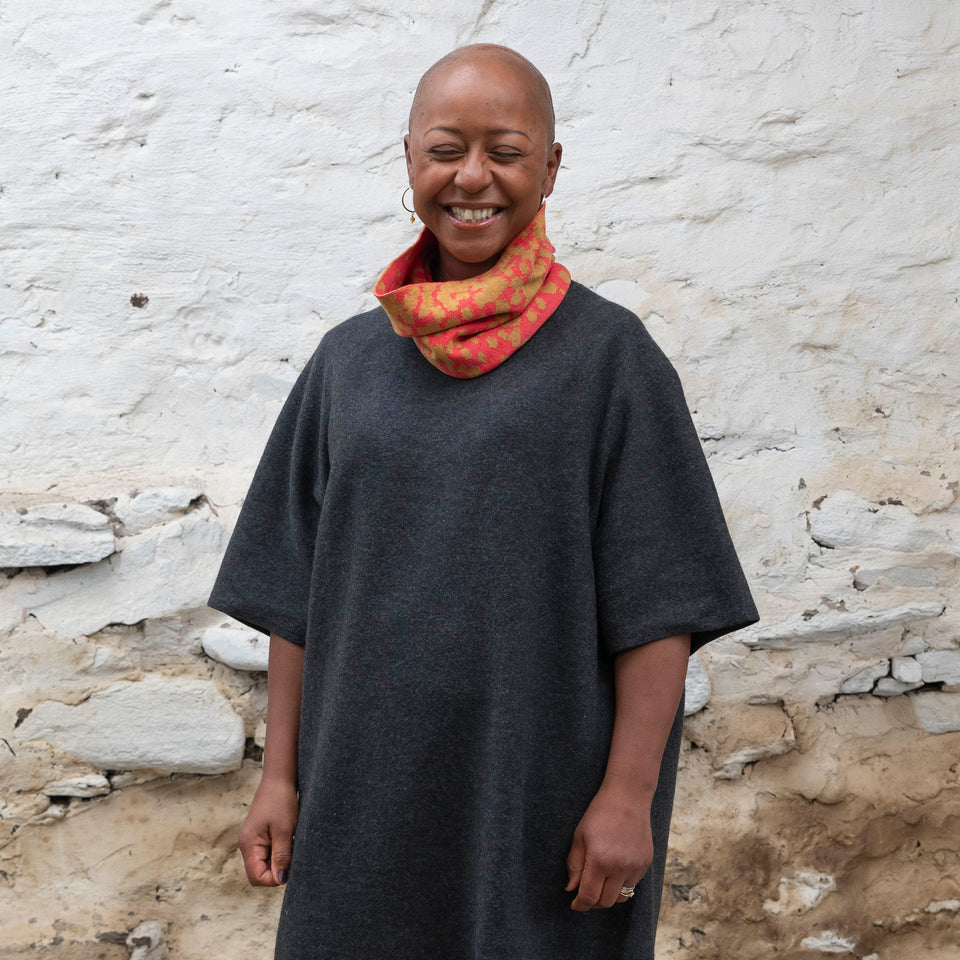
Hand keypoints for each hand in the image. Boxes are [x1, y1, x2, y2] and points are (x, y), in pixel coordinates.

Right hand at [238, 776, 298, 885]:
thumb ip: (282, 856)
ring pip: (265, 863)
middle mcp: (247, 845)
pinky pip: (269, 852)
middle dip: (277, 870)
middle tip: (293, 855)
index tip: (291, 867)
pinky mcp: (261, 835)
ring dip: (279, 860)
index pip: (257, 877)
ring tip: (291, 844)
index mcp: (248, 845)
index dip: (274, 879)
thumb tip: (281, 879)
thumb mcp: (284, 830)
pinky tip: (289, 840)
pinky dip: (280, 851)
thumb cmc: (281, 801)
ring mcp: (254, 840)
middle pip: (260, 872)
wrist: (279, 778)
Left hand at [564, 786, 653, 910]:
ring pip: (621, 897)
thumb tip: (571, 888)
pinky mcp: (645, 863)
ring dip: (609, 895)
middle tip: (585, 893)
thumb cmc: (599, 814)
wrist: (628, 797)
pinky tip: (614, 870)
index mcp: (600, 860)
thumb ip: (574, 865)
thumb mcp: (580, 836)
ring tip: (600, 883)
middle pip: (606, 902)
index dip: (580, 904)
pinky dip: (621, 884)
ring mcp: (635, 866)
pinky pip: (632, 884)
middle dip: (593, 902)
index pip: (589, 896)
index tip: (574, 904)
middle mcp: (620, 867)